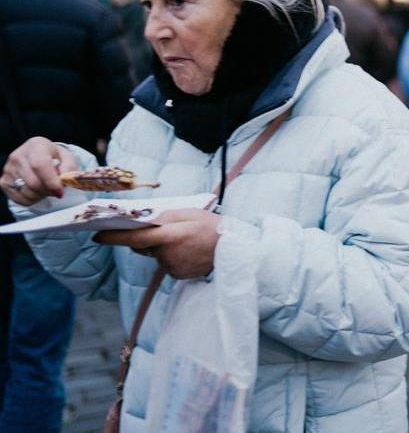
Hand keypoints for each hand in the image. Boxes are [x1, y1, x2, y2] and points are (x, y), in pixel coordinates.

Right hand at [1, 138, 78, 205]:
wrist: (39, 159)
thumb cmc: (55, 159)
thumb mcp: (67, 159)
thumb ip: (69, 168)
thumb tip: (64, 178)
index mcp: (36, 145)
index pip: (40, 164)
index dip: (51, 181)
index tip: (60, 191)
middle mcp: (18, 155)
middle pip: (33, 182)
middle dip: (48, 191)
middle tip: (56, 190)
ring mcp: (8, 169)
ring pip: (26, 192)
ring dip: (41, 195)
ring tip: (46, 188)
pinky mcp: (4, 181)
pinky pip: (19, 198)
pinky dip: (31, 200)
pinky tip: (37, 192)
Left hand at [94, 209, 220, 279]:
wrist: (233, 250)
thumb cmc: (212, 227)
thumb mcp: (189, 213)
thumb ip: (165, 216)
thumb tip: (144, 220)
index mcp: (169, 236)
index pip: (134, 238)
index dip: (113, 237)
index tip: (96, 236)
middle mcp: (167, 254)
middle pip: (143, 246)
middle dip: (146, 238)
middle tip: (166, 230)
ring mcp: (172, 267)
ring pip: (155, 255)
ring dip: (161, 247)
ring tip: (185, 241)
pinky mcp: (177, 275)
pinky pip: (166, 263)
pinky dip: (171, 256)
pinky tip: (188, 251)